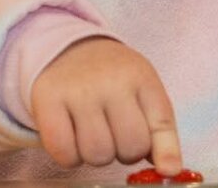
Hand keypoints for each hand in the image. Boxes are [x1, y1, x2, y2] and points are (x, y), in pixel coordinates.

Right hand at [30, 37, 181, 171]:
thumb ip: (159, 129)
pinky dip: (70, 156)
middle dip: (125, 151)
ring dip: (97, 154)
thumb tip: (170, 169)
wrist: (69, 48)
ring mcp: (78, 89)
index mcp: (140, 76)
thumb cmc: (112, 77)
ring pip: (97, 154)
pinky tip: (72, 136)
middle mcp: (111, 80)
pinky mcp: (48, 99)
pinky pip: (64, 153)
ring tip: (93, 131)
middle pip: (130, 147)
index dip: (166, 149)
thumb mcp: (142, 90)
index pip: (161, 120)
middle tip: (115, 132)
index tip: (168, 169)